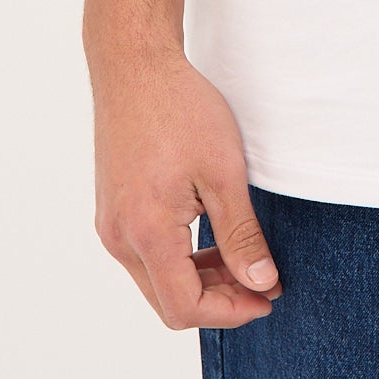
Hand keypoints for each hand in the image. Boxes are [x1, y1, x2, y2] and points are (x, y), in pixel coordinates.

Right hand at [88, 47, 282, 329]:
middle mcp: (119, 237)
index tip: (267, 297)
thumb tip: (261, 282)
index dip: (231, 312)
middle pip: (168, 301)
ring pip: (156, 280)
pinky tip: (211, 237)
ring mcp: (111, 224)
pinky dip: (180, 258)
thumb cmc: (181, 109)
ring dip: (199, 279)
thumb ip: (241, 234)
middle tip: (263, 280)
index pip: (185, 308)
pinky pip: (145, 254)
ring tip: (243, 259)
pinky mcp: (112, 209)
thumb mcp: (224, 172)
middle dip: (219, 300)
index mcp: (146, 233)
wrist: (135, 67)